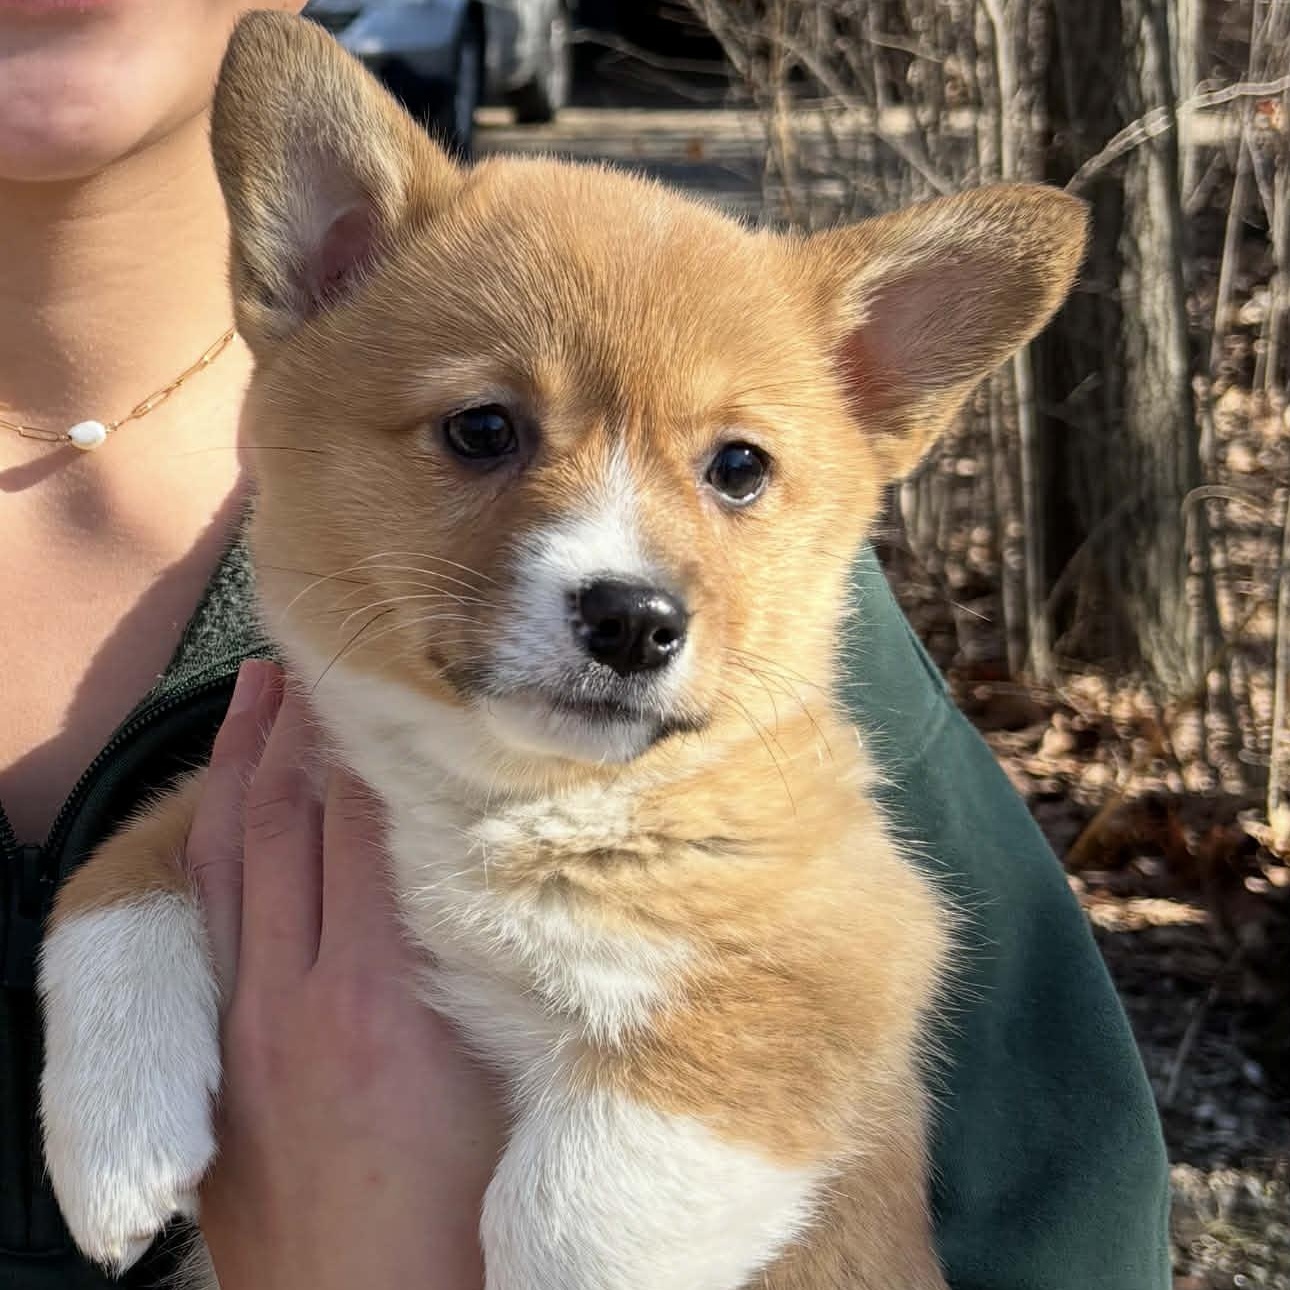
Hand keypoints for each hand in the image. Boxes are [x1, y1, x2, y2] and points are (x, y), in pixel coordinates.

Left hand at [188, 660, 501, 1289]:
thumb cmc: (471, 1219)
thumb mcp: (515, 1081)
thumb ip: (506, 966)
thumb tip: (514, 864)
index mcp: (389, 995)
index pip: (372, 820)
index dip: (377, 734)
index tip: (393, 668)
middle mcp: (305, 993)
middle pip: (294, 818)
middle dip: (306, 722)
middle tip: (325, 644)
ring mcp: (249, 1025)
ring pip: (232, 857)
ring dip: (242, 764)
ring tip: (259, 690)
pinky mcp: (226, 1059)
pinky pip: (210, 916)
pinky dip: (216, 842)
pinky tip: (227, 809)